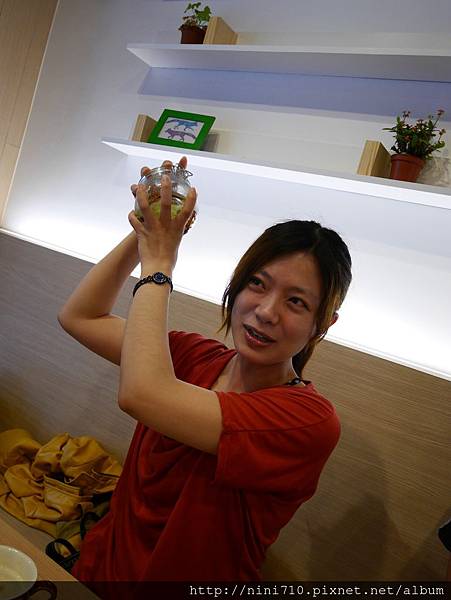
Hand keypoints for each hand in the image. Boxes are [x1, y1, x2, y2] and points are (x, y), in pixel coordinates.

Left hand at [128, 157, 196, 274]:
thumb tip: (174, 230)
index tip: (193, 189)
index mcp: (177, 229)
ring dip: (141, 195)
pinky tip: (131, 213)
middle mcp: (165, 226)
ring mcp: (153, 228)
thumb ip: (174, 234)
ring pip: (145, 207)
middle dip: (165, 188)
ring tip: (138, 185)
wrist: (157, 269)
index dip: (191, 199)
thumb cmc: (169, 261)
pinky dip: (132, 216)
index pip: (187, 211)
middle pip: (166, 203)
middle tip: (164, 177)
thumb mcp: (175, 244)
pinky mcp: (142, 233)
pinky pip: (135, 221)